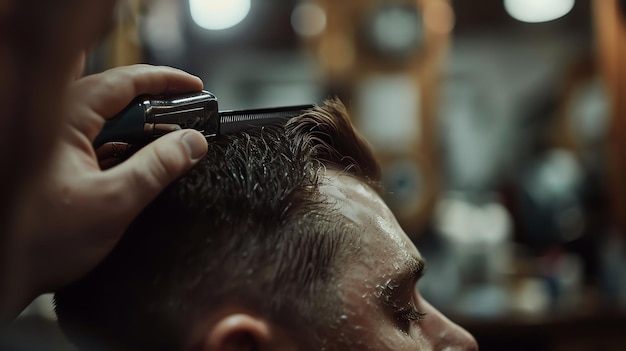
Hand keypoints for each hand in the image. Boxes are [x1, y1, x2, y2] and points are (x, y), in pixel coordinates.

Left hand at [4, 65, 207, 317]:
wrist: (4, 273)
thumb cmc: (40, 241)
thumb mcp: (112, 203)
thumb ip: (156, 169)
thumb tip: (193, 143)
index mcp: (64, 119)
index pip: (123, 81)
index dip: (165, 80)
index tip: (196, 87)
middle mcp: (58, 122)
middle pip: (119, 99)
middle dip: (159, 108)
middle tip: (193, 122)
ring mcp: (58, 141)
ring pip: (111, 122)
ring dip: (144, 131)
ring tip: (174, 146)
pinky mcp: (60, 160)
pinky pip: (101, 142)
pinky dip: (127, 148)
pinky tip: (144, 166)